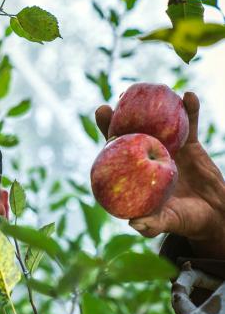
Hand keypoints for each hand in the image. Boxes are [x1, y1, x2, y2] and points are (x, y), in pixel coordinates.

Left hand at [95, 92, 224, 258]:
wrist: (214, 214)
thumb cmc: (185, 221)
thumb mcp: (168, 223)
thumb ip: (152, 224)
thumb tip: (135, 223)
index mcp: (134, 173)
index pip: (115, 150)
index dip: (106, 132)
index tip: (101, 114)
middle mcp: (146, 156)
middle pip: (131, 130)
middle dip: (121, 113)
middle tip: (117, 99)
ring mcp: (167, 148)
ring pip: (159, 123)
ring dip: (156, 105)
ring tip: (154, 88)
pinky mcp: (190, 144)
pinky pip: (190, 124)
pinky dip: (190, 110)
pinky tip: (189, 96)